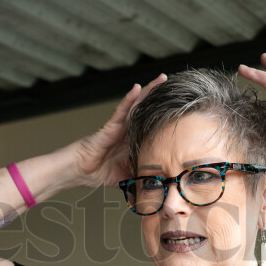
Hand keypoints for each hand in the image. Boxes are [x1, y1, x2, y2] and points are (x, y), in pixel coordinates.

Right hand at [73, 73, 167, 187]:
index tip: (183, 107)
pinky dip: (129, 99)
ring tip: (162, 78)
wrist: (83, 172)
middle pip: (148, 109)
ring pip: (137, 105)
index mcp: (135, 140)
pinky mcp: (110, 126)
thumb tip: (163, 186)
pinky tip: (137, 88)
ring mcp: (120, 126)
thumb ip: (144, 177)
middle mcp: (129, 130)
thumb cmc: (102, 173)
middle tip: (177, 85)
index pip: (154, 124)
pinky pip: (121, 111)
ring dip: (149, 91)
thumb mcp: (130, 176)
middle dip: (161, 97)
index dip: (166, 115)